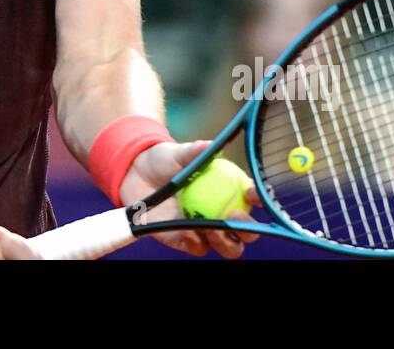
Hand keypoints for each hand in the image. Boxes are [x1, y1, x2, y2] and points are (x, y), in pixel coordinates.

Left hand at [119, 140, 261, 258]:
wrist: (134, 175)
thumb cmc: (163, 160)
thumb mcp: (177, 153)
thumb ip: (194, 151)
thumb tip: (210, 145)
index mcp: (229, 190)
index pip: (252, 197)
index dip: (258, 197)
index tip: (252, 192)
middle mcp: (222, 213)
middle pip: (247, 231)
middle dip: (248, 228)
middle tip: (234, 216)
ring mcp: (206, 229)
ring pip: (229, 247)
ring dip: (225, 242)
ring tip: (212, 228)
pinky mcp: (186, 240)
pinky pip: (198, 248)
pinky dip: (196, 242)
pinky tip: (188, 232)